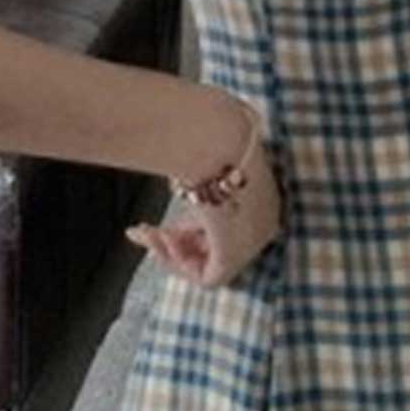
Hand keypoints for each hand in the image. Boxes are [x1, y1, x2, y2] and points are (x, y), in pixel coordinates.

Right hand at [124, 95, 284, 288]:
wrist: (214, 135)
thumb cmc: (208, 132)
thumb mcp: (203, 155)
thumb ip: (195, 171)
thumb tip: (169, 146)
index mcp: (264, 195)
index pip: (228, 222)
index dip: (191, 226)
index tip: (166, 221)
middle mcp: (265, 221)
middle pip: (219, 246)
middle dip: (177, 241)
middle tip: (143, 231)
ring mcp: (253, 241)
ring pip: (211, 264)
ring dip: (171, 251)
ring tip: (144, 232)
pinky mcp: (236, 255)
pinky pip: (207, 279)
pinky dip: (177, 264)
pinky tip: (157, 240)